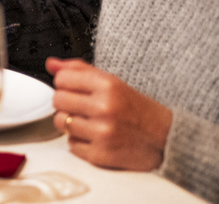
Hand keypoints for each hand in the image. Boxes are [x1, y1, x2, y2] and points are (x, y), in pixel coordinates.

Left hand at [47, 57, 171, 170]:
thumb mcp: (113, 82)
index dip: (65, 84)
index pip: (62, 79)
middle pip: (57, 100)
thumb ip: (80, 70)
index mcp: (108, 85)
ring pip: (61, 123)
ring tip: (88, 122)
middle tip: (82, 107)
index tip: (75, 89)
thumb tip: (51, 64)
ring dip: (71, 123)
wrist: (166, 139)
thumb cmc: (138, 110)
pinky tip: (95, 137)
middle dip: (66, 103)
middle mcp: (104, 107)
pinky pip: (71, 145)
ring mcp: (102, 132)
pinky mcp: (101, 154)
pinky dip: (80, 142)